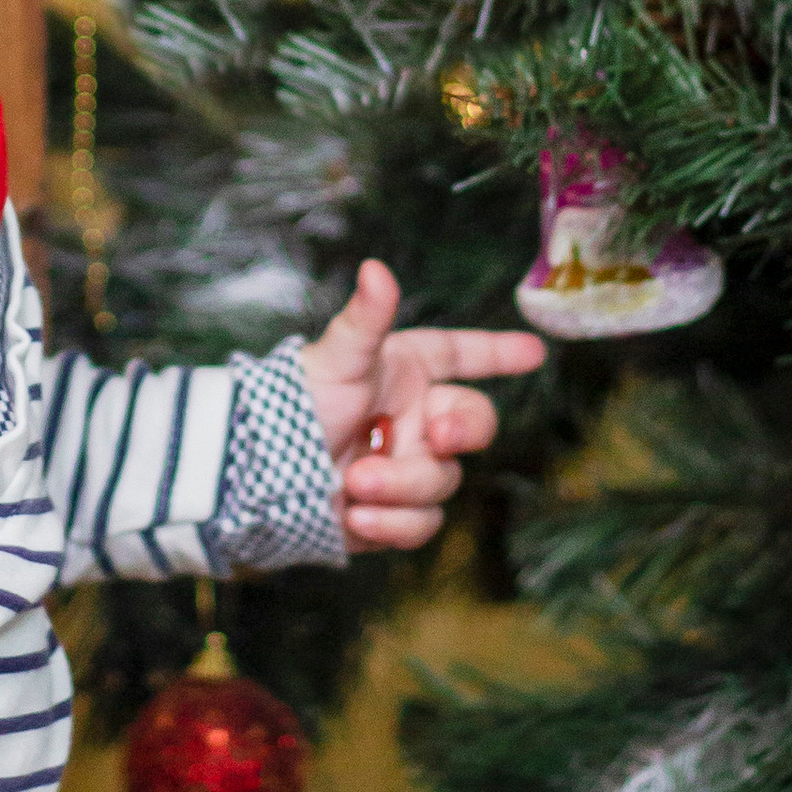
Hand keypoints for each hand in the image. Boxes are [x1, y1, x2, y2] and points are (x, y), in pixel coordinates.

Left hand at [297, 258, 544, 549]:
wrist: (256, 480)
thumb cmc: (292, 406)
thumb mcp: (334, 360)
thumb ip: (365, 319)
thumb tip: (375, 267)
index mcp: (404, 372)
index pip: (462, 355)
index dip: (498, 352)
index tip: (535, 351)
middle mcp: (414, 418)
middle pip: (475, 423)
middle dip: (463, 429)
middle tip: (439, 436)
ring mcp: (407, 467)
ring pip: (444, 480)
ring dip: (402, 484)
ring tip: (354, 482)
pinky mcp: (394, 515)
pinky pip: (421, 523)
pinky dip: (391, 523)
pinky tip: (354, 516)